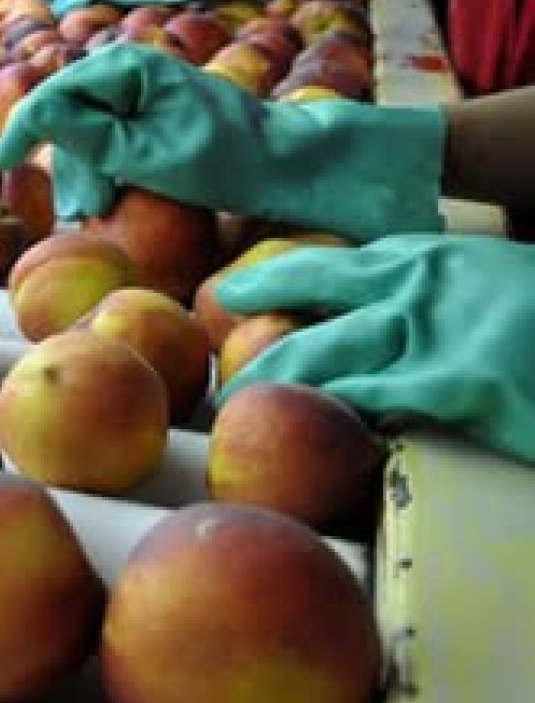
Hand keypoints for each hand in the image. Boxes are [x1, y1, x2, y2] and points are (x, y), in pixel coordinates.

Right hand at [0, 43, 446, 242]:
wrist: (286, 167)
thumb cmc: (225, 160)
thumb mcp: (150, 154)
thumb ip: (88, 134)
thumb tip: (34, 116)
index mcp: (129, 65)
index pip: (55, 94)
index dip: (22, 130)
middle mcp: (130, 71)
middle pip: (67, 116)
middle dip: (68, 164)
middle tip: (80, 211)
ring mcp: (140, 94)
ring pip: (85, 133)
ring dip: (85, 174)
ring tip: (94, 214)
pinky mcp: (149, 118)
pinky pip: (108, 140)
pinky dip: (103, 171)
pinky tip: (107, 202)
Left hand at [217, 234, 534, 463]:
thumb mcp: (489, 289)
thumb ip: (433, 301)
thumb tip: (371, 332)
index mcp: (432, 257)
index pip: (328, 265)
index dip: (270, 281)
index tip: (224, 297)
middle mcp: (425, 284)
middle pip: (308, 305)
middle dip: (257, 338)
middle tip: (213, 376)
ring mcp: (442, 331)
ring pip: (328, 358)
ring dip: (278, 388)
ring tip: (237, 418)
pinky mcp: (466, 384)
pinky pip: (379, 403)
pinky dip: (342, 423)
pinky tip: (314, 445)